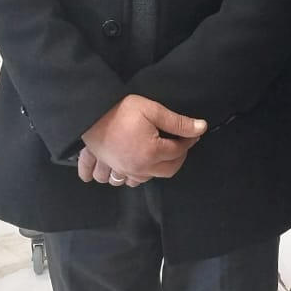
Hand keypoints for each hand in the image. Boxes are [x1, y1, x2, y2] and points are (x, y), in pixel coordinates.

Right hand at [82, 95, 206, 182]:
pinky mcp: (105, 166)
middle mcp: (138, 168)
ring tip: (152, 158)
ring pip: (140, 181)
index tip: (192, 134)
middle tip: (177, 145)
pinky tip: (121, 171)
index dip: (188, 142)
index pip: (178, 152)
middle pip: (166, 171)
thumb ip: (178, 123)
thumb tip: (201, 128)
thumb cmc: (122, 110)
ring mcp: (120, 170)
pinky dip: (118, 178)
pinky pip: (112, 179)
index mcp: (152, 154)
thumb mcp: (153, 110)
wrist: (89, 112)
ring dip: (149, 173)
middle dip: (175, 159)